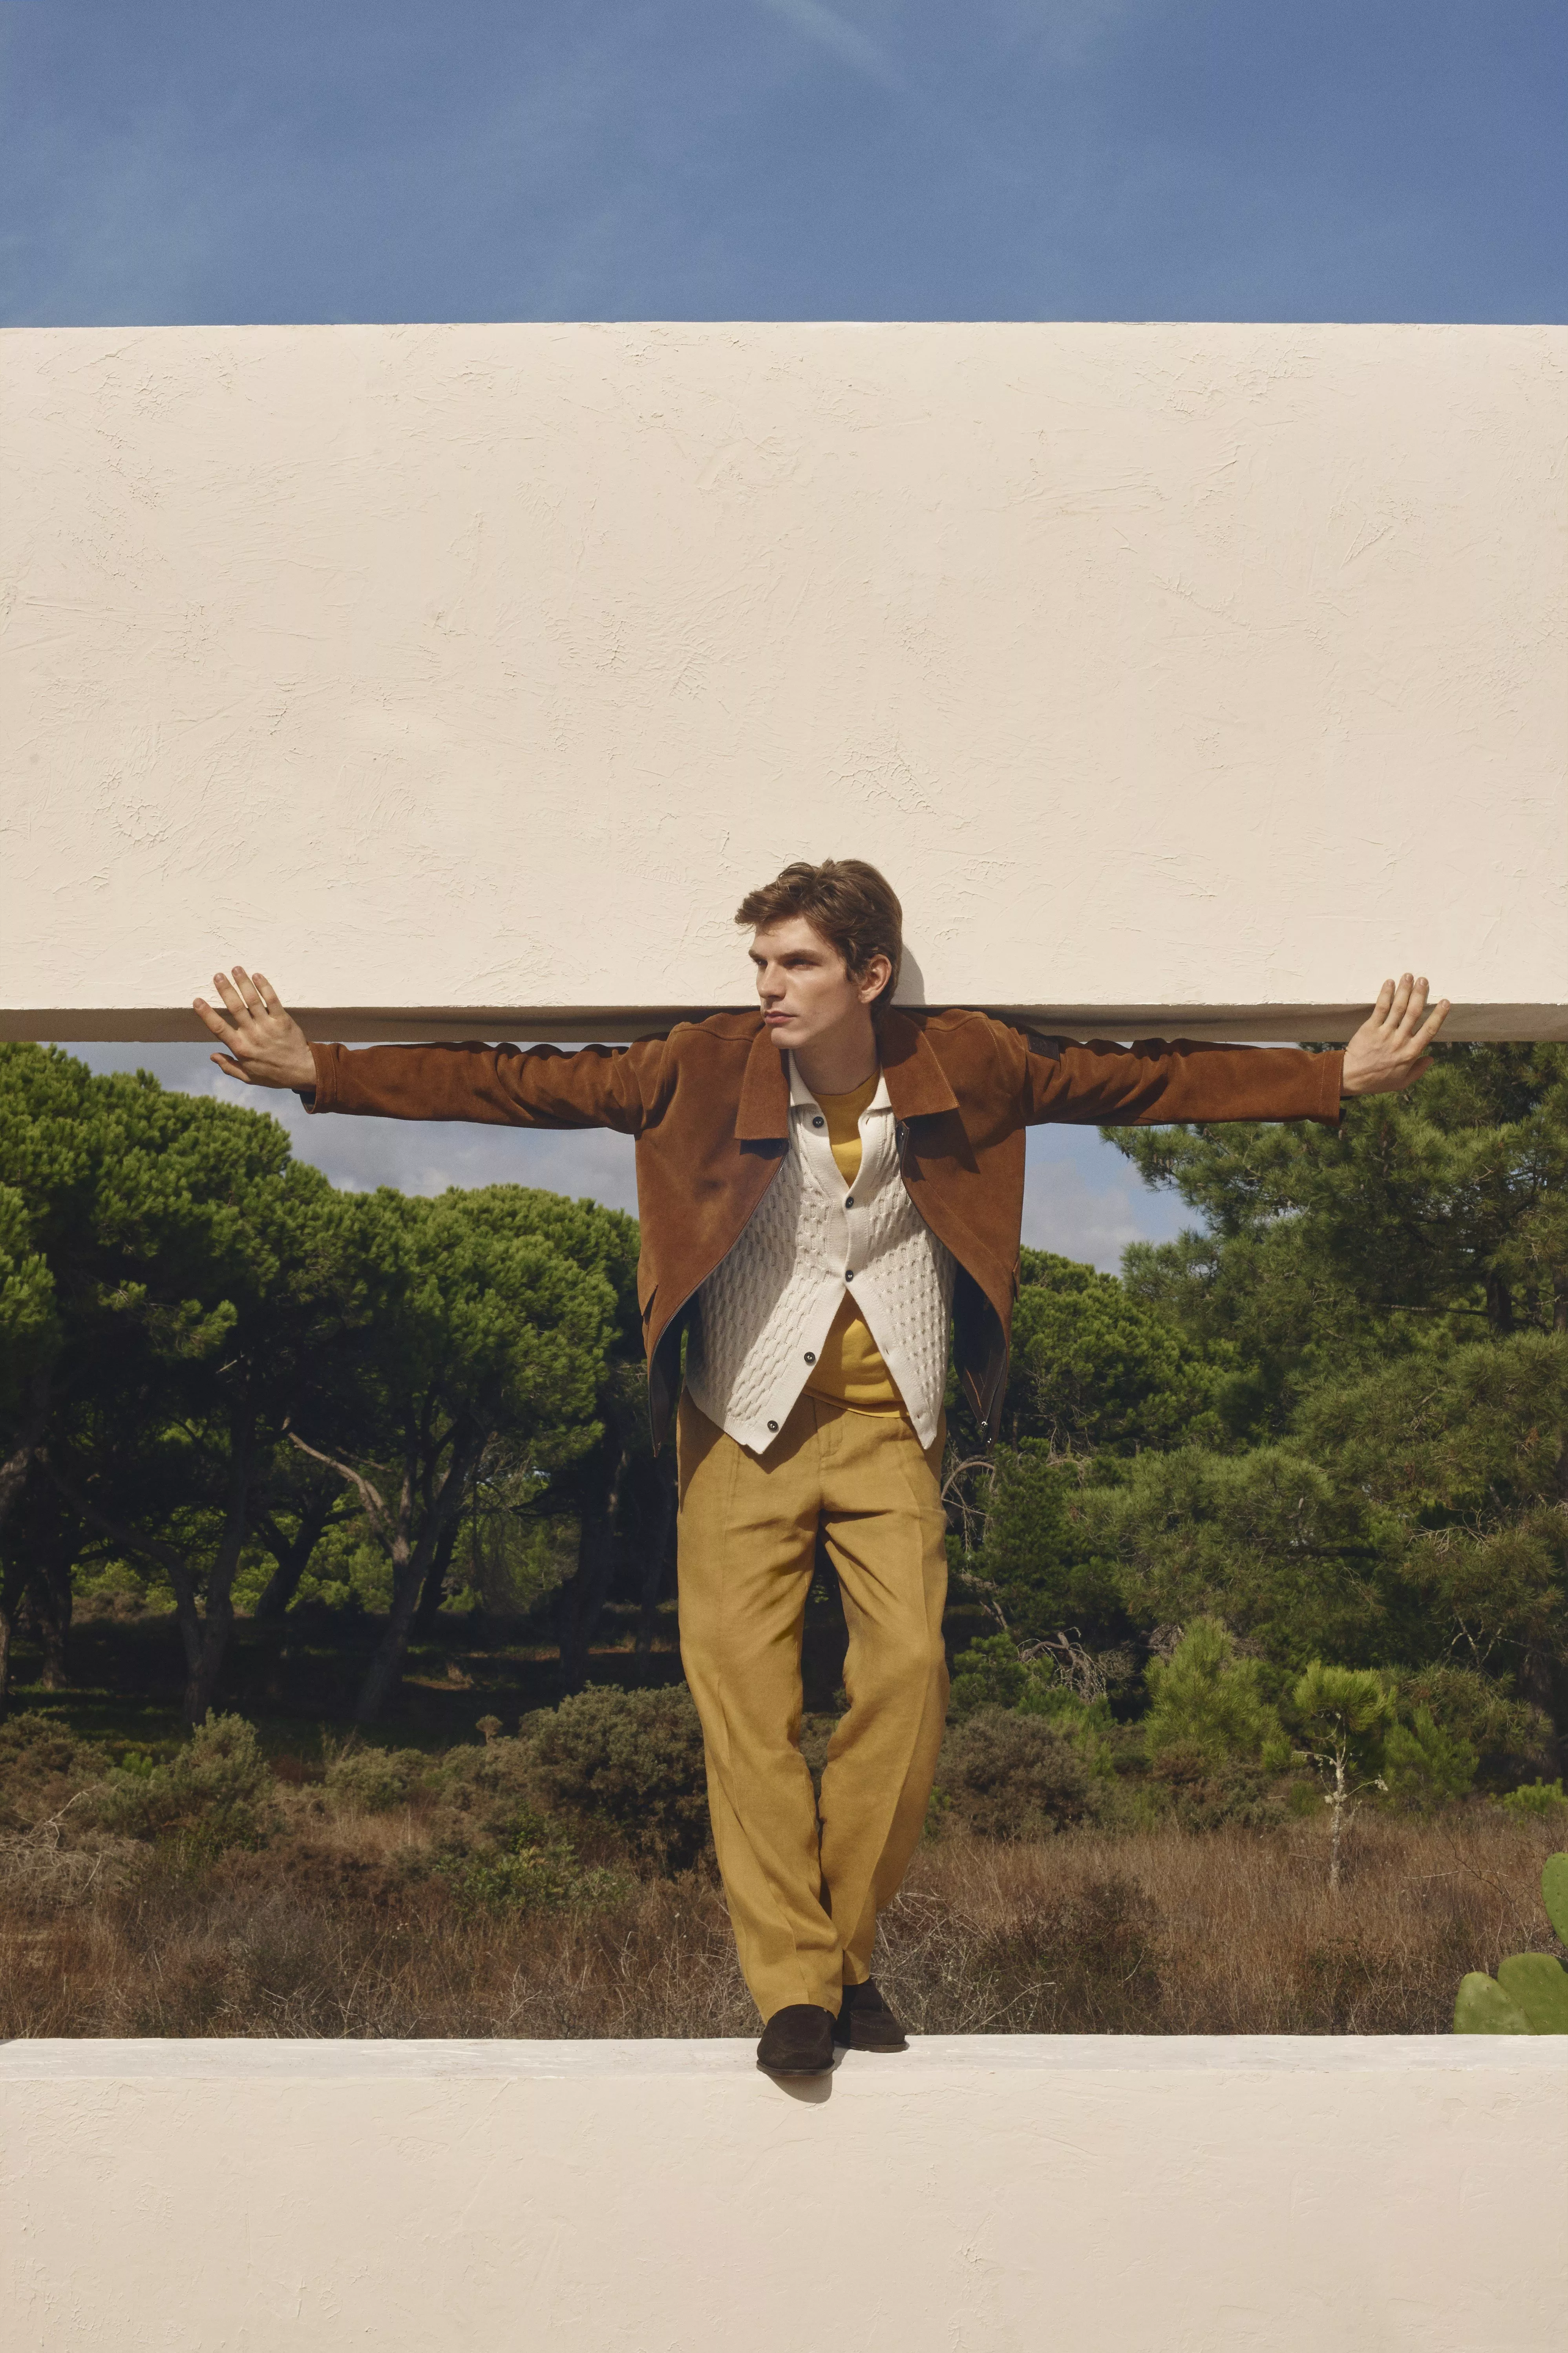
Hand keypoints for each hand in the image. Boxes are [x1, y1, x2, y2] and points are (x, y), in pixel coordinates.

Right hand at [193, 968, 316, 1091]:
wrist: (302, 1071)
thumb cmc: (274, 1075)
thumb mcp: (248, 1076)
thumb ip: (229, 1067)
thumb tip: (211, 1056)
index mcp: (241, 1048)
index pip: (218, 1028)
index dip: (207, 1014)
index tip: (197, 1000)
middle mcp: (253, 1035)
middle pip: (235, 1008)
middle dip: (225, 990)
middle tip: (217, 976)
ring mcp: (268, 1026)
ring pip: (253, 1000)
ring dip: (243, 983)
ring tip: (235, 969)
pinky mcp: (283, 1020)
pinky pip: (273, 1000)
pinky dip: (265, 987)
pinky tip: (257, 976)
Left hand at [1340, 974, 1449, 1097]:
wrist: (1351, 1077)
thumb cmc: (1378, 1081)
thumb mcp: (1402, 1082)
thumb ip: (1418, 1070)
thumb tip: (1432, 1058)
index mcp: (1411, 1052)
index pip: (1429, 1030)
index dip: (1438, 1015)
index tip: (1445, 1001)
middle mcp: (1400, 1040)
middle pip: (1414, 1013)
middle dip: (1420, 995)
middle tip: (1424, 980)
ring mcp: (1384, 1033)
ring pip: (1398, 1008)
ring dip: (1405, 990)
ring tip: (1409, 976)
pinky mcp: (1370, 1028)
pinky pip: (1380, 1008)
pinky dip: (1385, 994)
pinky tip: (1390, 983)